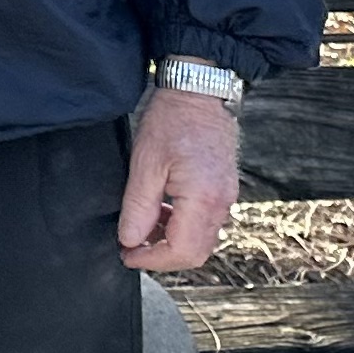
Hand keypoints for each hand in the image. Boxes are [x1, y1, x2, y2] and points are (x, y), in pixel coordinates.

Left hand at [119, 86, 239, 271]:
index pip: (182, 252)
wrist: (199, 92)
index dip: (151, 261)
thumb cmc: (172, 120)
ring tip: (141, 228)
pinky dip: (181, 226)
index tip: (126, 255)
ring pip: (200, 240)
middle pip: (195, 253)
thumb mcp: (145, 163)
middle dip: (161, 257)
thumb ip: (138, 207)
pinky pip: (205, 222)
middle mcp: (222, 203)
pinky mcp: (224, 189)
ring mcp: (226, 197)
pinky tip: (160, 212)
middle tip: (131, 248)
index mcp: (204, 199)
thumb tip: (130, 240)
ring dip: (170, 242)